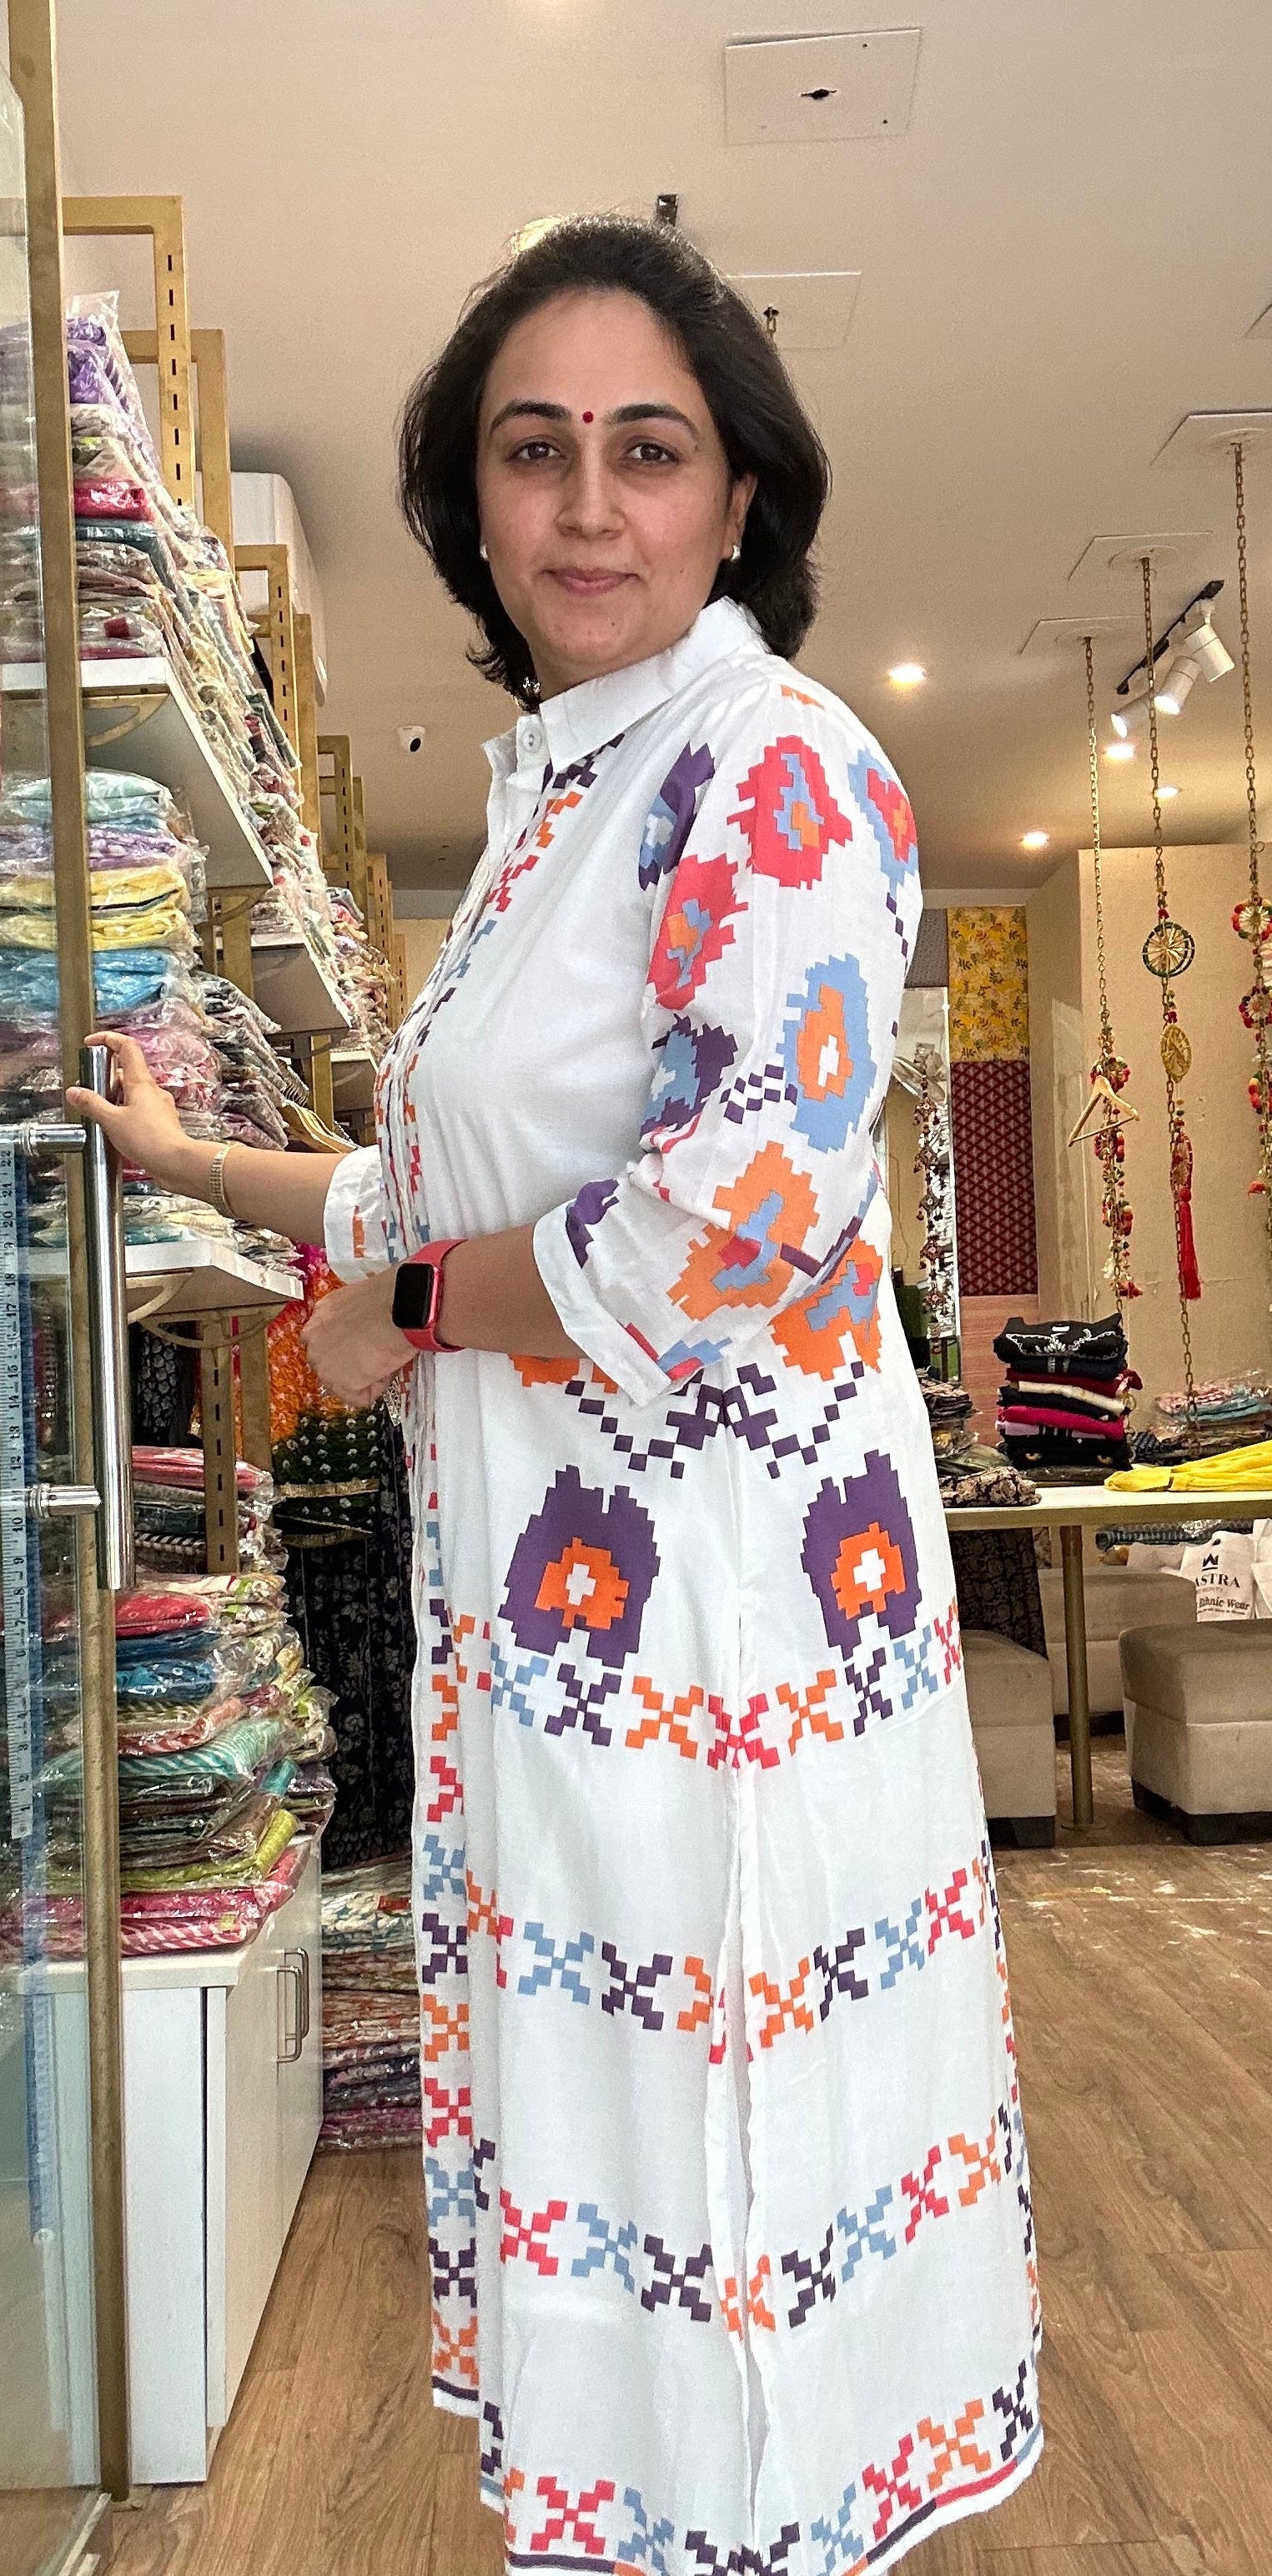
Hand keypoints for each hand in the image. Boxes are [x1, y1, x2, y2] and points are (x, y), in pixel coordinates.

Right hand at [65, 1029, 194, 1189]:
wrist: (176, 1163)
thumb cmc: (148, 1140)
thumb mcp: (111, 1121)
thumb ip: (92, 1104)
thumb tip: (75, 1092)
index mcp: (140, 1081)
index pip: (126, 1046)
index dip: (108, 1038)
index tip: (91, 1043)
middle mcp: (152, 1090)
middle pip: (127, 1071)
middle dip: (106, 1078)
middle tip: (91, 1091)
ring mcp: (158, 1105)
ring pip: (133, 1092)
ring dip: (116, 1098)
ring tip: (101, 1114)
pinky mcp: (161, 1121)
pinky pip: (140, 1109)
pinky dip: (126, 1113)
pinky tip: (118, 1128)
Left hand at [302, 1270, 414, 1407]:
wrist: (398, 1309)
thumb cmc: (389, 1300)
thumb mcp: (360, 1302)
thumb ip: (351, 1320)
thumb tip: (362, 1332)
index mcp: (320, 1314)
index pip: (325, 1341)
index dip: (348, 1348)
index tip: (362, 1349)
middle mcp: (313, 1339)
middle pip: (329, 1364)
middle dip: (351, 1366)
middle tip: (375, 1357)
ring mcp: (322, 1363)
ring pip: (343, 1382)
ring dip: (364, 1376)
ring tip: (383, 1359)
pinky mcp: (338, 1382)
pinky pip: (360, 1397)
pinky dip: (376, 1388)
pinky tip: (386, 1368)